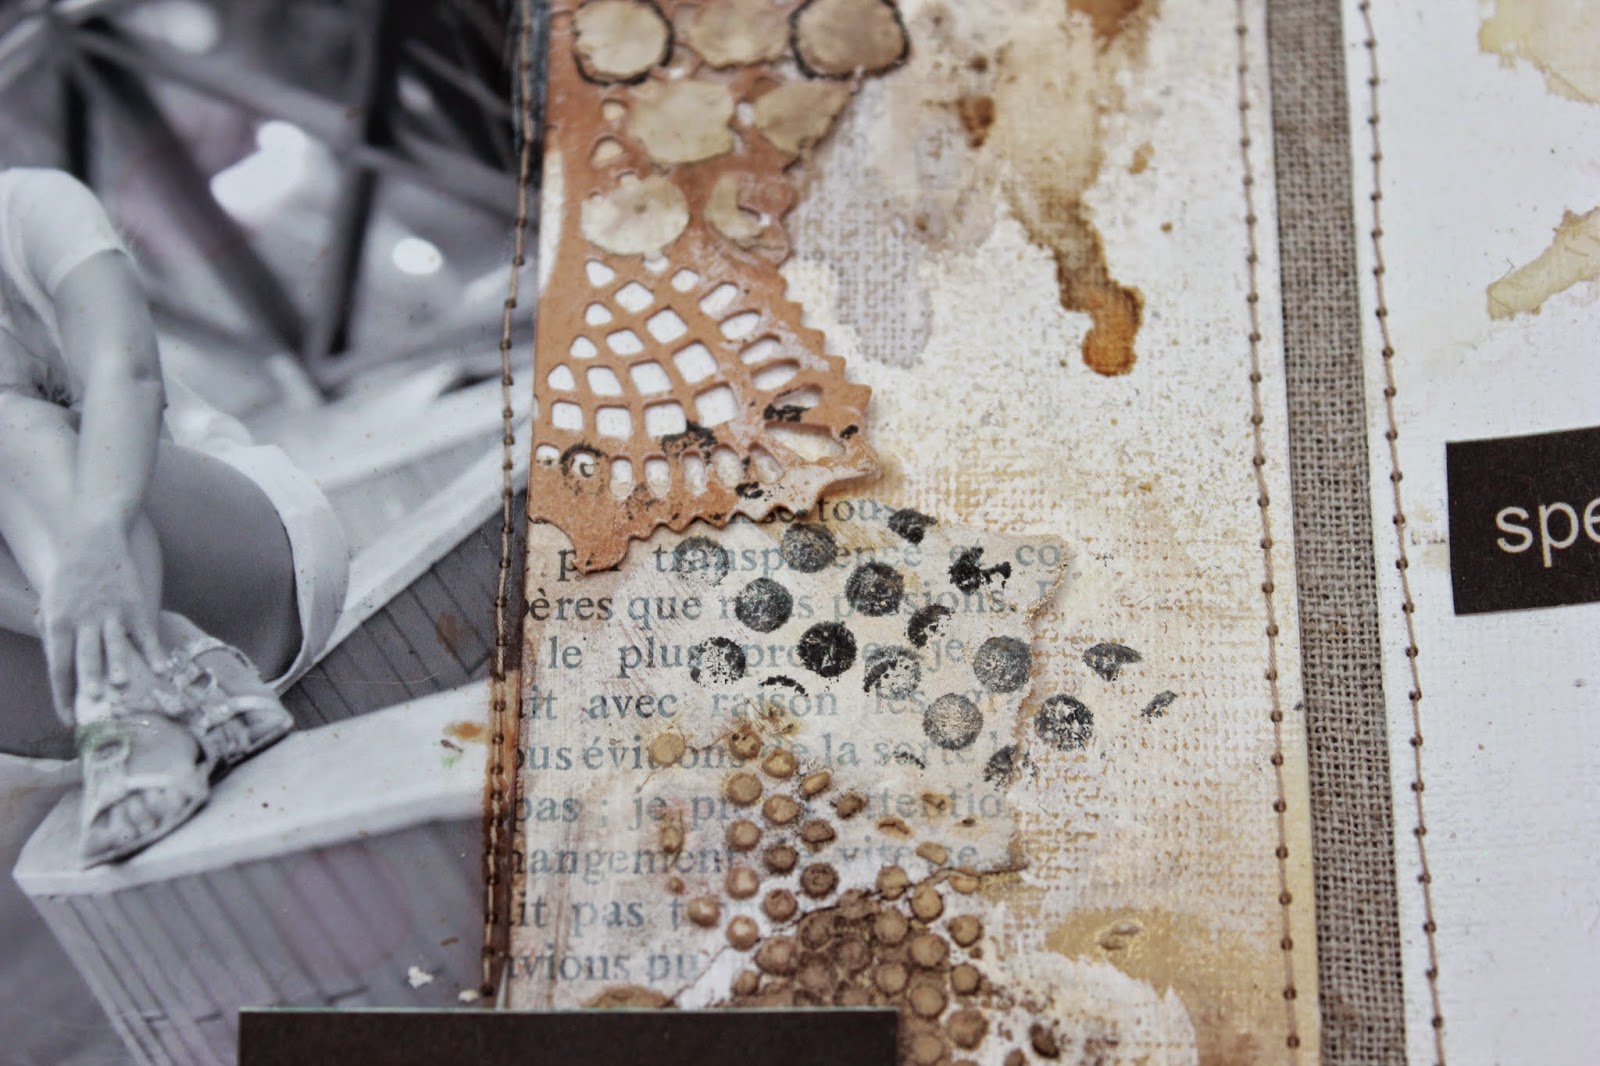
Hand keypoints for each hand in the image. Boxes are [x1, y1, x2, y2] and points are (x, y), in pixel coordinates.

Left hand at [40, 516, 162, 713]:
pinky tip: (161, 668)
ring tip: (125, 686)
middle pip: (86, 655)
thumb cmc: (70, 576)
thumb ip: (55, 634)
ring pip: (115, 643)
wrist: (93, 538)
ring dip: (120, 665)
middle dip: (90, 680)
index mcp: (58, 622)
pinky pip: (144, 632)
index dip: (62, 694)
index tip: (68, 719)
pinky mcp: (135, 603)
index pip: (58, 666)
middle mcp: (83, 619)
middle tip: (95, 703)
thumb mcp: (52, 603)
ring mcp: (111, 611)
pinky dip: (153, 651)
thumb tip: (60, 666)